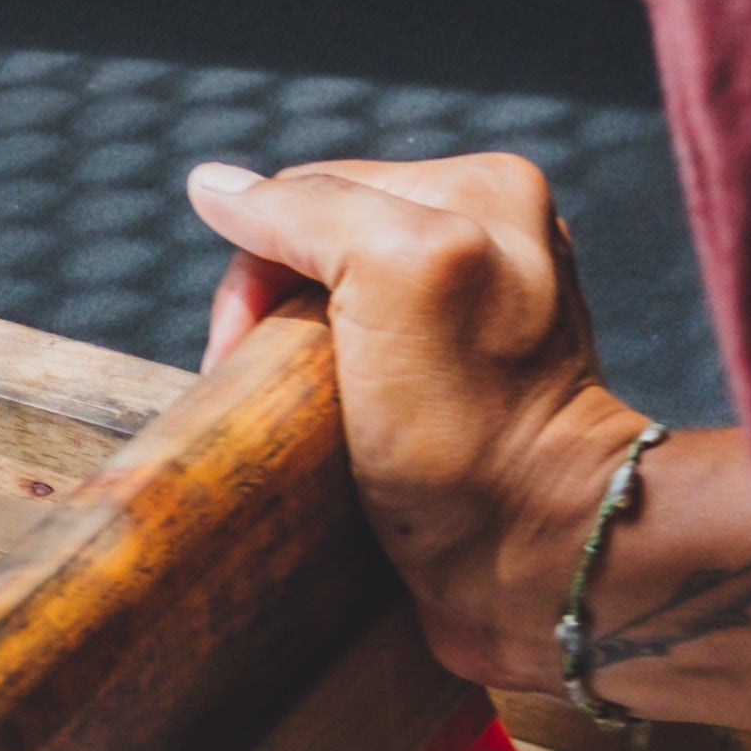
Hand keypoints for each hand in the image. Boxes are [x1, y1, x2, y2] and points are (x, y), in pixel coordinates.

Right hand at [192, 152, 750, 726]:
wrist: (535, 562)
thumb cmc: (469, 434)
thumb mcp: (392, 279)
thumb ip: (307, 213)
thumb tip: (215, 188)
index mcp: (480, 189)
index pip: (309, 194)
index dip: (256, 268)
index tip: (242, 352)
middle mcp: (487, 238)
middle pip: (316, 249)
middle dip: (271, 313)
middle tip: (264, 391)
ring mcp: (475, 315)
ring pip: (329, 308)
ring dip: (289, 358)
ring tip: (291, 421)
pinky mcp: (460, 386)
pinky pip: (358, 362)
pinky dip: (323, 393)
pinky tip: (326, 434)